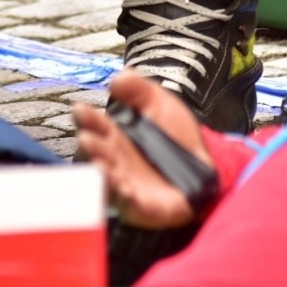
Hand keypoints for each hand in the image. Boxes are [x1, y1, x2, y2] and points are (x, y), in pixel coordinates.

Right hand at [73, 71, 213, 229]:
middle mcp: (115, 161)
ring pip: (109, 181)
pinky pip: (132, 205)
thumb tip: (116, 79)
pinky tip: (126, 189)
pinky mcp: (143, 207)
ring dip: (103, 174)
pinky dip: (127, 199)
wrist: (206, 166)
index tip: (80, 109)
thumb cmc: (175, 136)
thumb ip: (139, 89)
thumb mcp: (160, 103)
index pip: (96, 125)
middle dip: (91, 146)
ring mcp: (127, 185)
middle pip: (98, 154)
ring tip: (100, 164)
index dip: (87, 118)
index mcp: (115, 135)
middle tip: (87, 138)